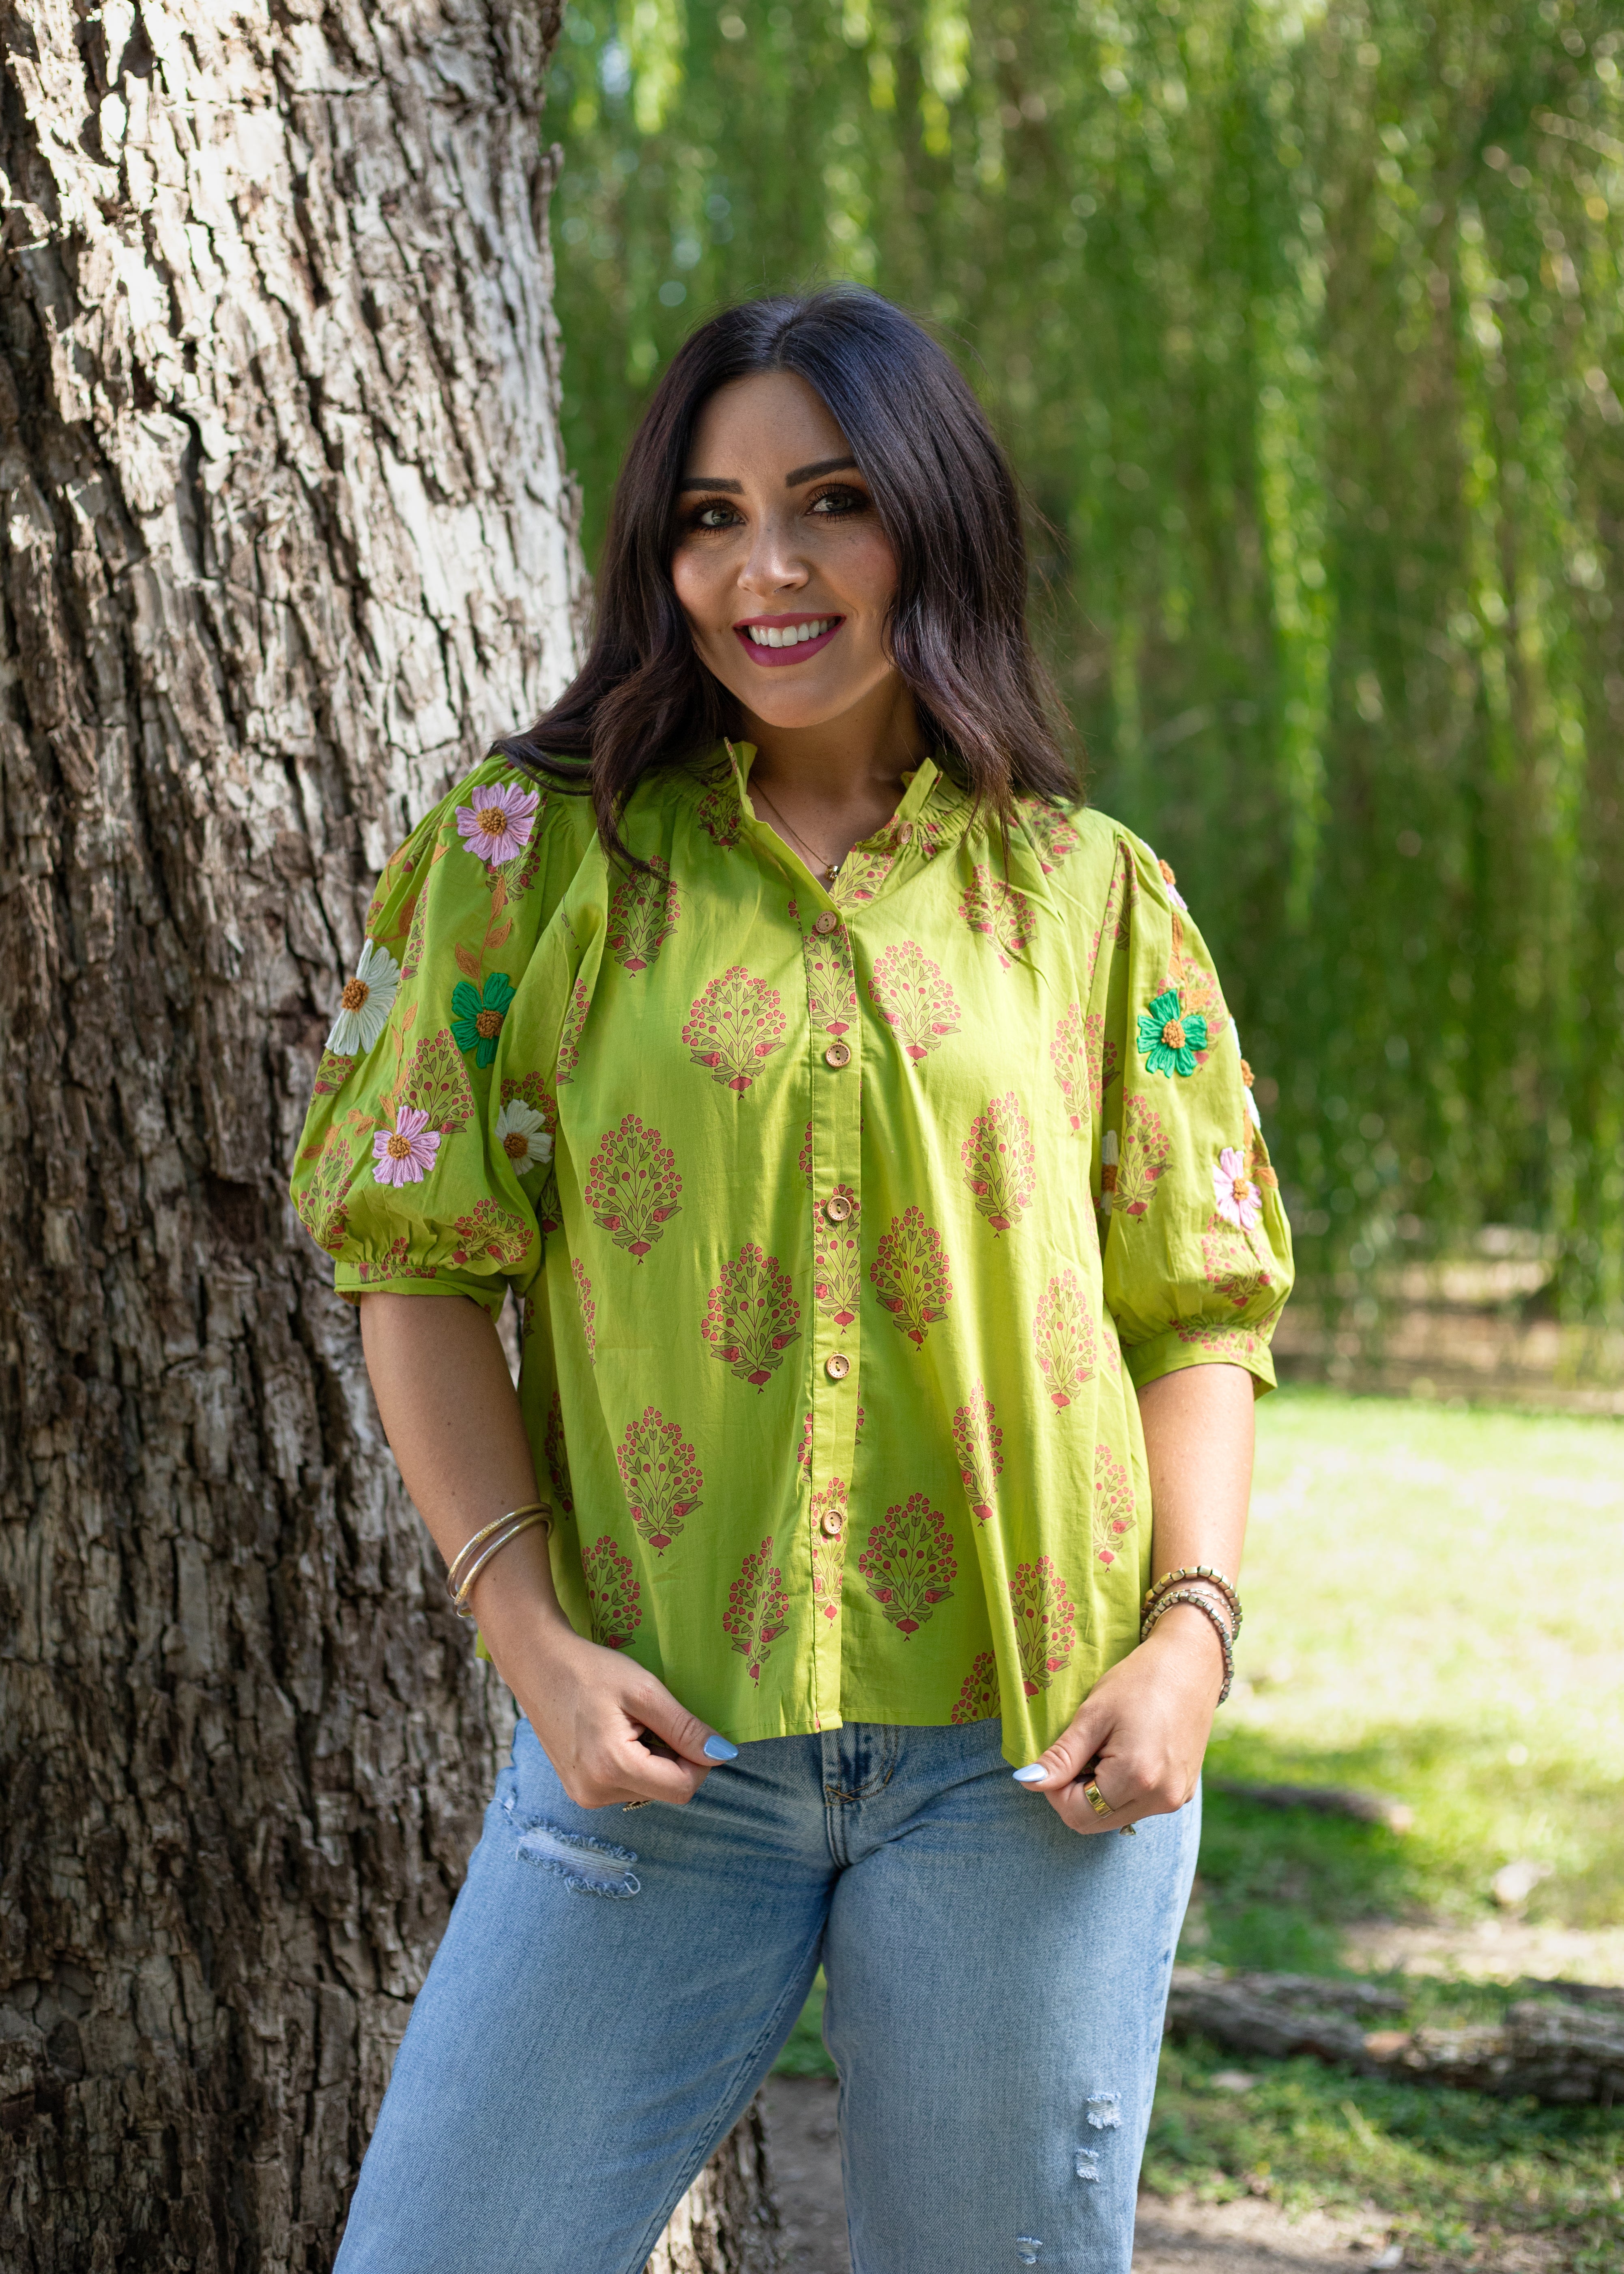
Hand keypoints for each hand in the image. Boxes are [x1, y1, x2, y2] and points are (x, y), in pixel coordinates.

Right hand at [481, 1594, 735, 1809]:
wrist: (537, 1662)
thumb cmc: (591, 1669)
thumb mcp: (645, 1691)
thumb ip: (685, 1728)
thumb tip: (724, 1755)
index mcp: (612, 1769)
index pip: (683, 1788)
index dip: (699, 1759)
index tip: (688, 1727)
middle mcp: (595, 1794)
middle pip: (666, 1790)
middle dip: (673, 1757)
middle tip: (651, 1718)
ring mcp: (584, 1795)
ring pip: (648, 1789)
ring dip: (653, 1760)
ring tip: (629, 1723)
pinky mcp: (579, 1791)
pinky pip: (626, 1786)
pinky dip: (634, 1763)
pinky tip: (616, 1733)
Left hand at [1012, 1604, 1224, 1834]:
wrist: (1191, 1664)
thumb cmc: (1138, 1681)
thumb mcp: (1093, 1715)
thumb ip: (1061, 1757)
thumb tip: (1026, 1782)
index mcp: (1137, 1778)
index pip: (1076, 1814)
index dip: (1055, 1789)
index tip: (1059, 1756)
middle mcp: (1161, 1799)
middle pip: (1095, 1821)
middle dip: (1075, 1793)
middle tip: (1082, 1750)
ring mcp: (1175, 1799)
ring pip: (1114, 1816)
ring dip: (1098, 1792)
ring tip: (1106, 1749)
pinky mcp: (1182, 1793)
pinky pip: (1137, 1806)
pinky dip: (1120, 1789)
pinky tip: (1126, 1754)